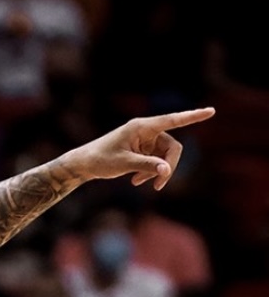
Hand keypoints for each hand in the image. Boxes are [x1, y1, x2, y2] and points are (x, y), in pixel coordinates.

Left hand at [65, 107, 214, 190]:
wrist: (84, 164)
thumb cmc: (100, 160)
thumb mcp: (124, 164)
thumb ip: (146, 166)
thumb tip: (167, 170)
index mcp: (142, 127)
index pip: (172, 120)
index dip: (192, 116)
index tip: (212, 111)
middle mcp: (146, 131)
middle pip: (172, 147)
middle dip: (168, 166)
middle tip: (159, 185)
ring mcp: (145, 140)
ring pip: (165, 157)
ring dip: (157, 171)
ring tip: (139, 183)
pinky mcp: (143, 150)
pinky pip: (156, 161)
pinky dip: (150, 172)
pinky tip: (136, 182)